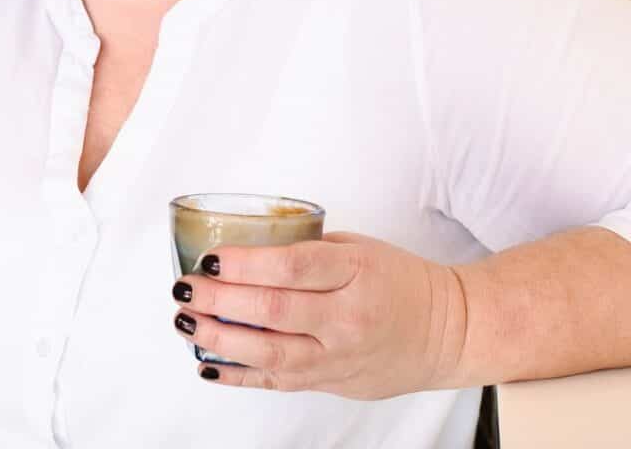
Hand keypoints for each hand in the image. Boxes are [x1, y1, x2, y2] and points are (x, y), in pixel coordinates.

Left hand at [171, 232, 466, 398]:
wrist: (448, 330)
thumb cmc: (398, 279)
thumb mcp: (357, 247)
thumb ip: (306, 250)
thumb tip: (244, 251)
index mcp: (355, 273)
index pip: (292, 268)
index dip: (244, 264)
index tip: (209, 257)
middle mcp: (346, 319)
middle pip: (273, 310)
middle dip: (219, 299)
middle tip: (184, 285)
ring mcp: (339, 357)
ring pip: (269, 352)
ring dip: (218, 337)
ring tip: (184, 320)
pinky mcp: (332, 383)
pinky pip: (278, 381)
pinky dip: (238, 374)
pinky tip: (206, 362)